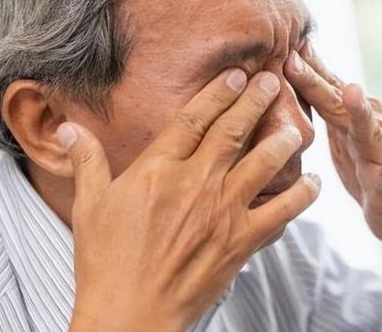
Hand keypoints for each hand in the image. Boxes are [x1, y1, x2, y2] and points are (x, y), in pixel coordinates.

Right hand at [61, 69, 320, 331]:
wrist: (130, 314)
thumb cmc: (105, 262)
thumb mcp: (89, 206)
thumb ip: (87, 162)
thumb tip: (69, 129)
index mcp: (158, 169)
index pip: (193, 118)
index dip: (218, 92)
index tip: (237, 74)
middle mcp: (195, 183)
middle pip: (233, 130)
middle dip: (256, 100)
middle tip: (273, 81)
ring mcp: (222, 211)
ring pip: (263, 163)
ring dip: (283, 140)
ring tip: (296, 126)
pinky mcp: (241, 241)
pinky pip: (281, 212)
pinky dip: (301, 196)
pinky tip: (312, 184)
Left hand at [285, 43, 381, 275]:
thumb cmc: (366, 164)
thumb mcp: (341, 129)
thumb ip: (324, 99)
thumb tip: (294, 63)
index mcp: (349, 115)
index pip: (323, 86)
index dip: (300, 66)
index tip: (278, 42)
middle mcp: (367, 126)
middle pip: (338, 102)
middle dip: (315, 81)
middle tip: (294, 58)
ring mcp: (380, 154)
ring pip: (368, 131)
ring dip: (361, 111)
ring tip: (352, 91)